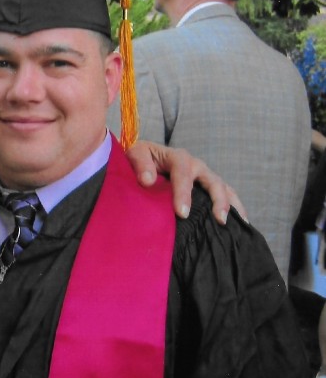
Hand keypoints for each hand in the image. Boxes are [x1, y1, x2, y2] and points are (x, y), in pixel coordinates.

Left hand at [125, 140, 246, 224]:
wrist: (145, 157)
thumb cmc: (140, 157)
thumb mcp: (135, 153)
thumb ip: (140, 164)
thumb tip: (147, 180)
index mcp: (177, 157)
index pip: (183, 173)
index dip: (184, 193)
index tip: (182, 213)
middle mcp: (195, 165)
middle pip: (212, 181)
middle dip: (217, 200)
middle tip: (218, 219)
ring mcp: (204, 175)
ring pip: (223, 188)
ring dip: (230, 205)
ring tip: (231, 223)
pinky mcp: (207, 185)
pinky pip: (226, 194)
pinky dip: (235, 207)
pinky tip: (241, 223)